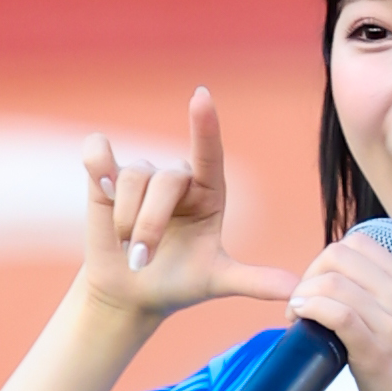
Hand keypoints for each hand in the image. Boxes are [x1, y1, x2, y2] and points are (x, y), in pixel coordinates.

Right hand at [81, 87, 298, 318]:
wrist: (132, 294)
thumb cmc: (179, 284)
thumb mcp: (216, 281)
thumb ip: (253, 281)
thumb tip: (294, 289)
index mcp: (209, 192)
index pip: (209, 153)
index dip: (205, 126)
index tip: (201, 97)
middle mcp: (177, 178)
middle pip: (163, 178)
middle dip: (149, 223)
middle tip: (141, 260)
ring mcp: (142, 175)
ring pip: (130, 176)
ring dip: (126, 218)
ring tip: (128, 247)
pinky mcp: (106, 176)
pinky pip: (97, 152)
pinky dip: (98, 164)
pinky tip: (102, 187)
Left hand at [286, 235, 391, 390]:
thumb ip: (380, 302)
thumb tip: (335, 288)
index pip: (360, 243)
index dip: (327, 261)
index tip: (317, 288)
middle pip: (340, 256)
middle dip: (310, 275)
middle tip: (301, 304)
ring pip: (333, 283)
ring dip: (303, 295)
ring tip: (297, 318)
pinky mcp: (377, 352)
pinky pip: (336, 312)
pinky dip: (309, 309)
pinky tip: (300, 319)